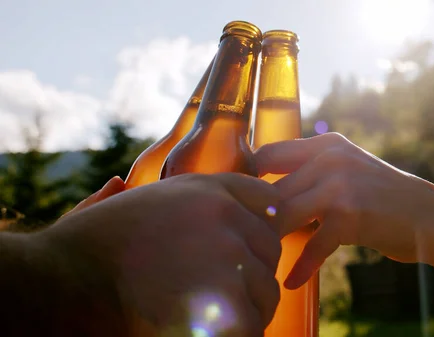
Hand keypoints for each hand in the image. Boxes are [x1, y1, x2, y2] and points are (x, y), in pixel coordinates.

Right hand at [40, 173, 281, 336]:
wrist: (61, 283)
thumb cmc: (95, 246)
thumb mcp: (140, 201)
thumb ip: (176, 197)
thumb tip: (137, 185)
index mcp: (208, 188)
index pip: (267, 202)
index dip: (258, 230)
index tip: (243, 251)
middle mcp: (224, 213)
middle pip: (269, 249)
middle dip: (249, 273)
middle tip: (215, 291)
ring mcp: (227, 253)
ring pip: (265, 289)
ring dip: (244, 307)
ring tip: (205, 313)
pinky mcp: (225, 299)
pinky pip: (252, 324)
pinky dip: (235, 334)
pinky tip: (204, 330)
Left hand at [255, 133, 433, 288]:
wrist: (430, 215)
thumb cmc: (383, 196)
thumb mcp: (348, 168)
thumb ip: (312, 171)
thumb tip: (267, 192)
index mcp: (325, 144)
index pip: (267, 154)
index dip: (247, 179)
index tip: (237, 201)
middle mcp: (328, 159)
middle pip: (272, 190)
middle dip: (258, 217)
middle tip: (244, 238)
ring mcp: (339, 186)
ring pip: (285, 215)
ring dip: (272, 241)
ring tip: (262, 258)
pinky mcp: (349, 216)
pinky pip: (313, 246)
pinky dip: (302, 267)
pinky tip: (291, 281)